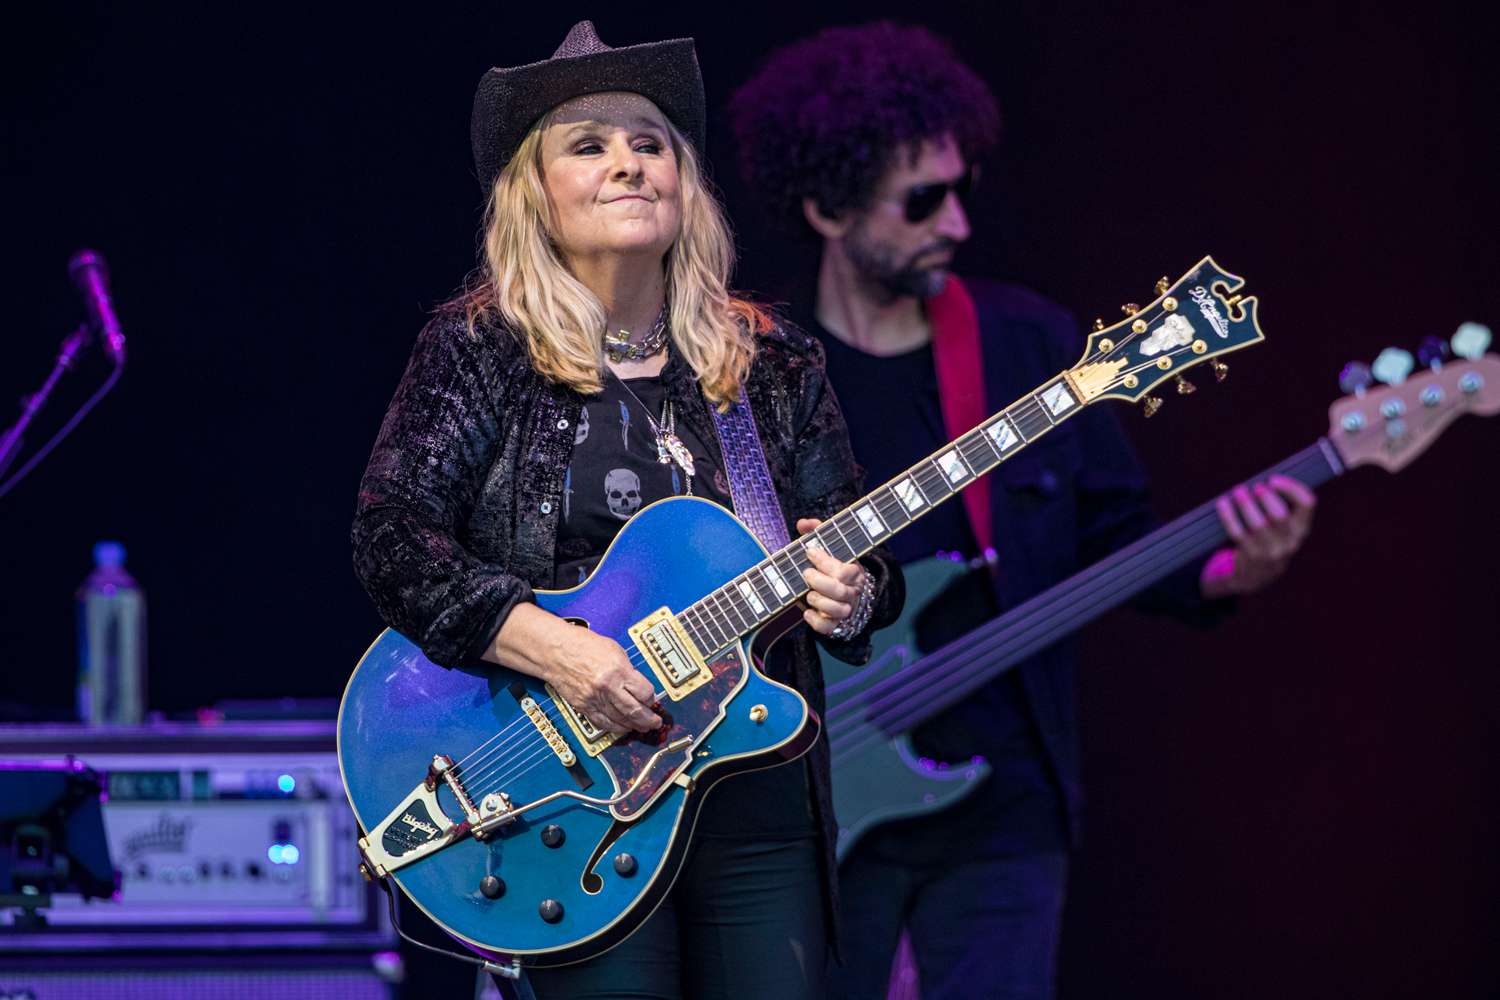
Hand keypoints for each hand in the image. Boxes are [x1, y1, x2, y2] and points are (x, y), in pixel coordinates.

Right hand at [540, 620, 661, 734]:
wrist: (556, 651)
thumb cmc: (582, 645)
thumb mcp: (614, 650)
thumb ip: (627, 669)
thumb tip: (638, 685)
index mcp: (618, 670)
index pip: (644, 693)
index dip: (651, 699)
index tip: (652, 700)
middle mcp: (607, 687)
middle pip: (634, 711)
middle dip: (648, 720)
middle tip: (654, 723)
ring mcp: (594, 699)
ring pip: (619, 721)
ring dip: (633, 726)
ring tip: (641, 727)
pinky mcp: (583, 706)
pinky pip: (603, 723)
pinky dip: (615, 728)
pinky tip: (623, 727)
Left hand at [795, 517, 868, 635]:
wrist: (851, 597)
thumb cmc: (835, 569)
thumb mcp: (831, 548)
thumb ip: (818, 532)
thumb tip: (802, 523)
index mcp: (855, 573)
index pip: (844, 570)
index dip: (825, 561)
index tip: (809, 552)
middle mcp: (853, 592)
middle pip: (840, 590)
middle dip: (819, 581)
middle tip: (806, 574)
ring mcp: (846, 610)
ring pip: (837, 610)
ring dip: (818, 601)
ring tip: (808, 594)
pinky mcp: (837, 625)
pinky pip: (828, 628)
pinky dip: (816, 621)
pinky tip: (807, 612)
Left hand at [1201, 474, 1316, 598]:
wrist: (1255, 577)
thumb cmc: (1267, 541)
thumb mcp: (1283, 528)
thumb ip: (1280, 506)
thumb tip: (1263, 479)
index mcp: (1301, 530)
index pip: (1307, 504)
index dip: (1292, 488)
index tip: (1273, 479)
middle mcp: (1290, 542)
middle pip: (1280, 515)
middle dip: (1266, 497)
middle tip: (1255, 487)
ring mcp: (1270, 552)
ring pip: (1258, 524)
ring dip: (1246, 504)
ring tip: (1238, 491)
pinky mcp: (1250, 556)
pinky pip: (1238, 533)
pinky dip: (1229, 516)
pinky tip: (1223, 503)